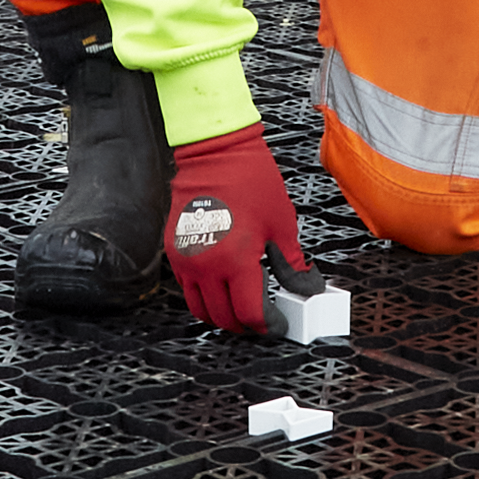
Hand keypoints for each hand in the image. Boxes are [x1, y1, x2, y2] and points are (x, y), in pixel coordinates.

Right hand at [161, 128, 311, 333]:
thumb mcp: (282, 225)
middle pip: (224, 318)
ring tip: (240, 307)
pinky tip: (222, 285)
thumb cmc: (249, 180)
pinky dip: (204, 295)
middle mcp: (206, 265)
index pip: (249, 314)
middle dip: (245, 325)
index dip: (268, 325)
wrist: (217, 152)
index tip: (278, 323)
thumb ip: (292, 264)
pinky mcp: (174, 250)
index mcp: (236, 260)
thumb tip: (304, 286)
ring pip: (200, 309)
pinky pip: (186, 288)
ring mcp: (186, 259)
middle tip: (262, 319)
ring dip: (221, 315)